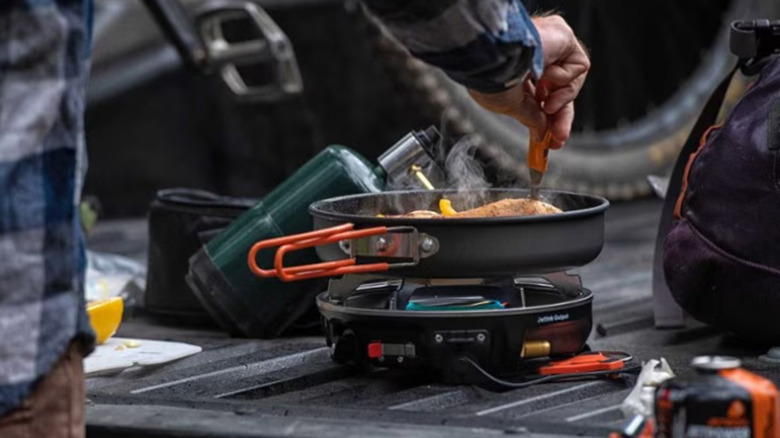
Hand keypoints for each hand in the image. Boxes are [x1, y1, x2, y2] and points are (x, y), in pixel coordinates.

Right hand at [468, 15, 589, 148]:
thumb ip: (531, 118)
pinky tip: (546, 77)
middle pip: (559, 92)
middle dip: (561, 117)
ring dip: (561, 99)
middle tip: (559, 138)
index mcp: (517, 72)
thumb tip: (541, 134)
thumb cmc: (491, 80)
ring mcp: (550, 46)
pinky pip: (578, 66)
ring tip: (545, 104)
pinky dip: (564, 78)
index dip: (548, 120)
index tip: (552, 141)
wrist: (493, 59)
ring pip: (571, 82)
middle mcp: (535, 57)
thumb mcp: (511, 107)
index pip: (541, 98)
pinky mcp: (564, 36)